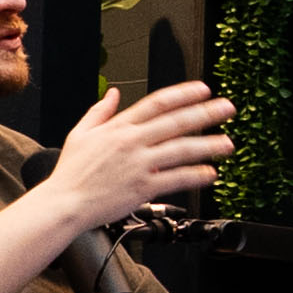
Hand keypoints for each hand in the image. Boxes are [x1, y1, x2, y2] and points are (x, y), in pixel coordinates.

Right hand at [41, 81, 234, 234]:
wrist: (65, 203)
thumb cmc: (71, 172)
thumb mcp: (80, 133)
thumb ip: (100, 112)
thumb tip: (113, 94)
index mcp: (119, 127)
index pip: (158, 103)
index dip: (183, 94)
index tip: (203, 89)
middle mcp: (132, 142)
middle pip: (176, 122)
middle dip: (206, 113)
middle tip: (228, 108)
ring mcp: (139, 164)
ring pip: (181, 149)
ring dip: (209, 145)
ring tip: (228, 143)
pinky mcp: (144, 187)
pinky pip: (176, 179)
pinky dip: (195, 176)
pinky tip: (211, 174)